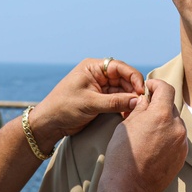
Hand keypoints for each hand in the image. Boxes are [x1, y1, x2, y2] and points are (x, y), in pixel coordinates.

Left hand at [31, 58, 145, 142]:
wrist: (49, 123)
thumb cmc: (64, 107)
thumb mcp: (90, 103)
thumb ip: (115, 102)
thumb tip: (137, 101)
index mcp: (94, 68)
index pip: (120, 67)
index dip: (134, 78)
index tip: (142, 91)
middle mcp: (99, 75)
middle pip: (124, 79)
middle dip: (133, 91)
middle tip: (142, 104)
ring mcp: (100, 88)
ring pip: (122, 91)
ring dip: (130, 100)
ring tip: (137, 111)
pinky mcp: (101, 100)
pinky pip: (118, 100)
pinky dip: (124, 106)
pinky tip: (129, 113)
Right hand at [103, 79, 187, 191]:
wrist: (128, 186)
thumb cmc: (122, 154)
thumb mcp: (127, 124)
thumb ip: (141, 108)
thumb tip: (147, 99)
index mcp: (161, 115)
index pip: (166, 89)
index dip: (156, 85)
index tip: (149, 87)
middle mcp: (176, 127)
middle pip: (170, 107)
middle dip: (158, 106)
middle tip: (144, 113)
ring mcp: (181, 143)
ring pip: (174, 124)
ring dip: (164, 123)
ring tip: (148, 133)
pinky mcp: (182, 156)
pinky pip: (177, 139)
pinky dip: (168, 138)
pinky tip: (153, 146)